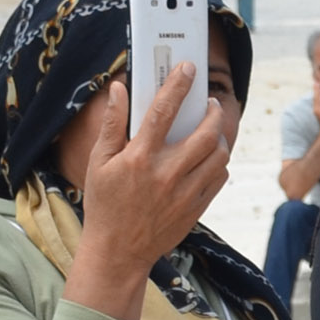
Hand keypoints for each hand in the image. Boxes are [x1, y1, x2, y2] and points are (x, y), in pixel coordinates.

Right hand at [67, 72, 230, 319]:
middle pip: (205, 134)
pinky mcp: (196, 208)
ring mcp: (185, 192)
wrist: (118, 251)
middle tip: (211, 104)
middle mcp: (166, 173)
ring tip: (213, 130)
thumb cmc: (105, 203)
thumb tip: (118, 89)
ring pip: (219, 156)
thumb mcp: (99, 162)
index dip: (177, 85)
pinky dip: (219, 163)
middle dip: (214, 113)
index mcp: (139, 158)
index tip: (188, 69)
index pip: (162, 112)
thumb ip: (112, 124)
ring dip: (220, 137)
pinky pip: (219, 178)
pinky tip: (211, 157)